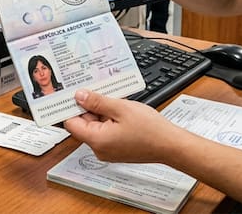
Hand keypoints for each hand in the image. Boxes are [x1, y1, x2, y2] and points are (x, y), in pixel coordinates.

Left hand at [64, 90, 180, 162]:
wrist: (170, 145)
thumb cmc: (150, 129)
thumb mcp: (120, 108)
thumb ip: (97, 102)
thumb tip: (79, 96)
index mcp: (97, 140)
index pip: (71, 123)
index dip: (71, 107)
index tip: (73, 93)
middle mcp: (99, 149)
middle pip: (83, 124)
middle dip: (89, 107)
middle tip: (98, 91)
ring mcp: (108, 151)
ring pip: (96, 126)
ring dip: (101, 112)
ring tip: (114, 100)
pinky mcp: (116, 150)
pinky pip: (106, 132)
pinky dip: (109, 120)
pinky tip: (119, 110)